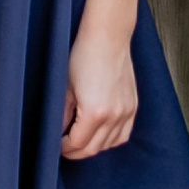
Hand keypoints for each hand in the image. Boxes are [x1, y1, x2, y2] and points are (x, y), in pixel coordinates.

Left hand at [60, 32, 138, 159]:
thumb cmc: (84, 56)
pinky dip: (111, 139)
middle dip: (76, 151)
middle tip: (64, 146)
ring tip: (81, 139)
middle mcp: (114, 116)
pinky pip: (123, 134)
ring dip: (94, 146)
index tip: (56, 145)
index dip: (64, 148)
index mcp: (94, 112)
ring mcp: (126, 111)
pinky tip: (100, 134)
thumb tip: (59, 132)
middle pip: (93, 149)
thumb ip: (62, 116)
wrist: (107, 37)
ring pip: (110, 144)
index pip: (77, 145)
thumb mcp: (65, 88)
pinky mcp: (133, 106)